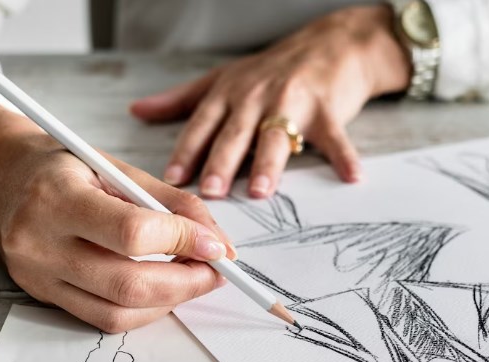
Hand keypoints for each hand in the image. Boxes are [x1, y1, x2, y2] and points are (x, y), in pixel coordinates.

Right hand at [0, 102, 235, 332]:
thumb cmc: (56, 166)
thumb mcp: (113, 165)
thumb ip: (168, 201)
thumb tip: (217, 242)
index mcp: (57, 197)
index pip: (131, 233)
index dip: (183, 242)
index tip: (216, 245)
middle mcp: (39, 243)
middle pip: (127, 284)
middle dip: (185, 283)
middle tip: (215, 272)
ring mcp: (37, 276)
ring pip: (116, 313)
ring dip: (168, 303)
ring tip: (191, 280)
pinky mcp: (42, 296)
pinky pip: (101, 318)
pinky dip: (141, 310)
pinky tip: (160, 289)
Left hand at [130, 5, 409, 198]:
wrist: (331, 45)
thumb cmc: (274, 69)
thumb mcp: (223, 79)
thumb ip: (181, 100)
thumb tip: (138, 111)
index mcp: (229, 94)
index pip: (202, 125)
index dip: (186, 151)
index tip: (172, 179)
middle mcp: (257, 97)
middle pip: (236, 133)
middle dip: (221, 161)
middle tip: (211, 190)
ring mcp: (293, 102)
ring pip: (277, 135)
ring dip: (268, 163)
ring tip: (260, 189)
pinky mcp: (328, 109)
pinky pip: (335, 138)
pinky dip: (344, 157)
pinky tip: (351, 177)